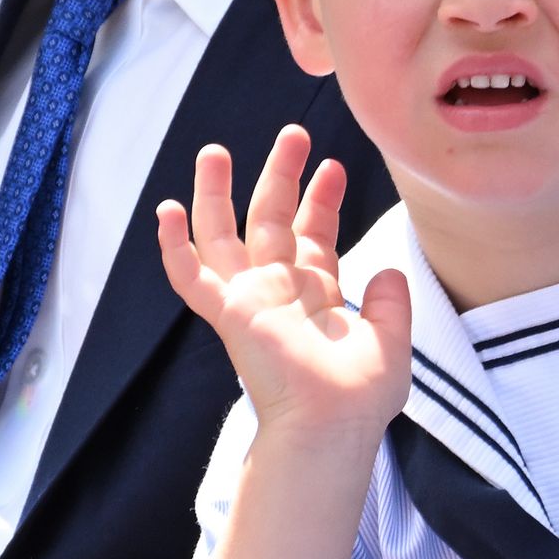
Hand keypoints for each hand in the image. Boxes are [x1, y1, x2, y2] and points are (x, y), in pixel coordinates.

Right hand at [158, 125, 410, 443]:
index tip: (333, 165)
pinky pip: (190, 277)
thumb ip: (391, 303)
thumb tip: (390, 271)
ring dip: (216, 193)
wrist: (334, 425)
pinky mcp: (228, 312)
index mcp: (316, 295)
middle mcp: (279, 291)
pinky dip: (174, 247)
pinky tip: (167, 210)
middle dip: (281, 174)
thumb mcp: (391, 340)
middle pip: (271, 220)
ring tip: (215, 151)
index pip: (311, 234)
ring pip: (223, 234)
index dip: (320, 199)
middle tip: (293, 133)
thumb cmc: (360, 397)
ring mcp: (250, 299)